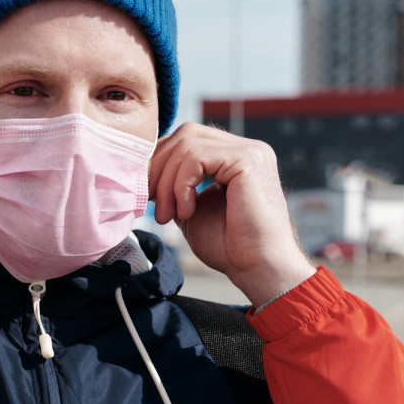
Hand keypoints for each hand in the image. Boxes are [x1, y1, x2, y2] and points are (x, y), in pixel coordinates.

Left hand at [148, 122, 315, 307]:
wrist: (258, 268)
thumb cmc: (229, 246)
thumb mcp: (190, 209)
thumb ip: (175, 186)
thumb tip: (145, 173)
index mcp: (233, 156)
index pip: (187, 140)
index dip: (159, 162)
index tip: (146, 193)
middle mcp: (245, 148)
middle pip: (184, 135)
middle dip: (158, 168)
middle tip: (150, 202)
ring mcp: (249, 150)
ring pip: (186, 145)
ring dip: (167, 182)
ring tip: (167, 215)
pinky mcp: (248, 159)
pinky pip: (196, 157)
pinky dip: (181, 185)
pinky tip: (186, 211)